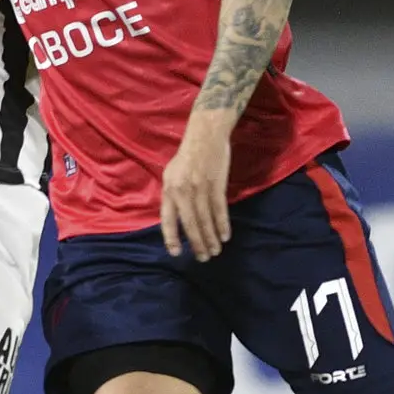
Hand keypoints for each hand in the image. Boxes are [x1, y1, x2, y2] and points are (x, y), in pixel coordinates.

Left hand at [159, 109, 235, 259]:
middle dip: (197, 243)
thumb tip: (174, 217)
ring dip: (211, 238)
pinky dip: (223, 224)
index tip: (176, 252)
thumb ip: (172, 195)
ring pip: (206, 219)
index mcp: (169, 189)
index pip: (168, 219)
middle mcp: (183, 191)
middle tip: (202, 258)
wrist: (205, 135)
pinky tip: (225, 236)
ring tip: (215, 251)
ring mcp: (201, 188)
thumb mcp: (171, 174)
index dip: (171, 237)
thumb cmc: (187, 156)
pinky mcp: (217, 185)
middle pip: (190, 223)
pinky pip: (220, 209)